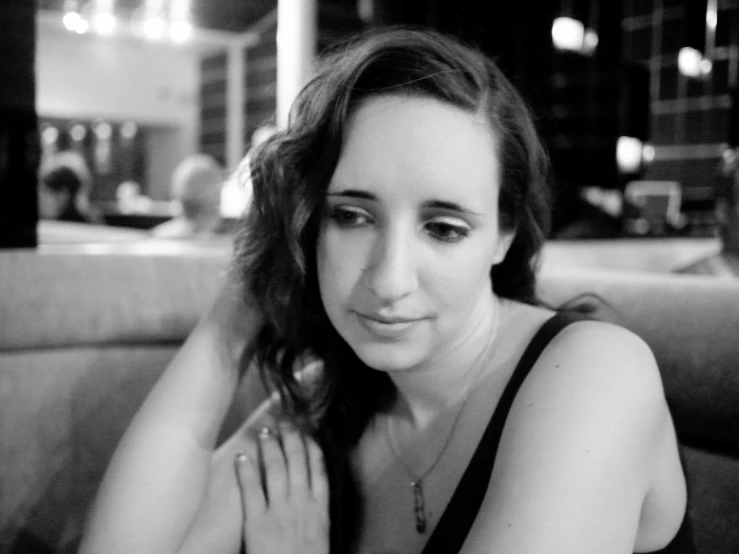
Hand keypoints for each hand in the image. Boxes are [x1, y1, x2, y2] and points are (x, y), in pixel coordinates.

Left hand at [235, 423, 329, 553]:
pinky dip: (246, 470)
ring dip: (270, 447)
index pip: (319, 468)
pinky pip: (251, 490)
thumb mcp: (321, 536)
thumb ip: (316, 514)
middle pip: (298, 462)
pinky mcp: (257, 521)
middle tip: (286, 418)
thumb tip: (311, 495)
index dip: (312, 446)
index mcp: (320, 509)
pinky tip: (242, 456)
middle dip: (292, 438)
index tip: (308, 428)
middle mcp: (302, 503)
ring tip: (265, 430)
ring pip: (275, 469)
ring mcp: (279, 510)